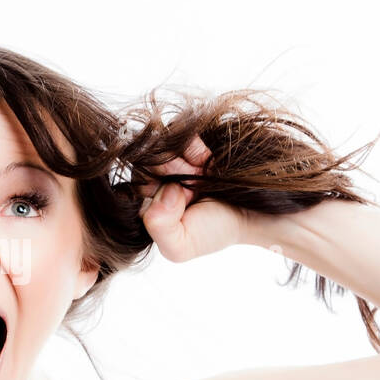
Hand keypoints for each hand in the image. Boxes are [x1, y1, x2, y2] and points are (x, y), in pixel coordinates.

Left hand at [139, 135, 246, 261]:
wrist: (250, 213)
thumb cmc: (213, 231)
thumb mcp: (180, 245)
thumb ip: (159, 228)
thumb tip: (161, 193)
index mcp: (144, 206)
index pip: (129, 190)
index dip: (151, 192)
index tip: (177, 198)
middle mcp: (152, 182)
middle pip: (141, 165)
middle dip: (166, 174)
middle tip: (191, 188)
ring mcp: (168, 161)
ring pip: (157, 147)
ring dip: (180, 160)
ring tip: (200, 175)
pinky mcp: (185, 144)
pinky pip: (176, 133)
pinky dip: (192, 146)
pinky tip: (206, 162)